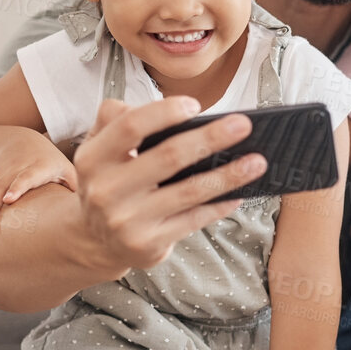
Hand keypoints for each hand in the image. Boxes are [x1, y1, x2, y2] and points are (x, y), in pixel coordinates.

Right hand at [0, 133, 76, 237]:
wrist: (19, 140)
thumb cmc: (50, 161)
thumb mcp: (65, 168)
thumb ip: (74, 187)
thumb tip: (91, 211)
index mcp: (38, 166)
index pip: (26, 176)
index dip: (17, 187)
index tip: (9, 199)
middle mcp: (15, 168)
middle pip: (0, 187)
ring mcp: (0, 173)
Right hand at [72, 98, 268, 271]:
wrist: (95, 240)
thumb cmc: (108, 183)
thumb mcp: (97, 149)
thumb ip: (115, 119)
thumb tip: (162, 105)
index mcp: (94, 158)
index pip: (131, 127)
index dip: (164, 112)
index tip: (196, 105)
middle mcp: (107, 190)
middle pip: (168, 156)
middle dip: (211, 138)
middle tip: (243, 125)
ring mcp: (128, 221)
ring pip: (189, 191)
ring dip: (228, 175)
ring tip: (256, 161)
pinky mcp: (148, 244)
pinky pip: (193, 220)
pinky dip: (219, 205)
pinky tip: (239, 193)